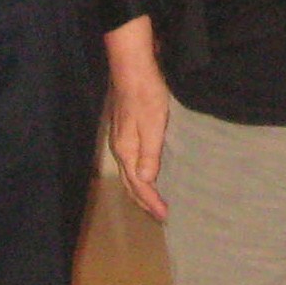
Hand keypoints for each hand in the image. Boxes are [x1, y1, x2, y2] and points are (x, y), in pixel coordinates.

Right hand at [103, 16, 171, 219]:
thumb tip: (146, 181)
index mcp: (126, 150)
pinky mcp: (124, 131)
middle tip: (160, 215)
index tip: (165, 215)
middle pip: (130, 183)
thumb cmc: (145, 94)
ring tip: (153, 201)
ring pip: (129, 173)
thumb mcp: (152, 124)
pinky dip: (139, 175)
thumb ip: (149, 154)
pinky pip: (130, 162)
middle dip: (144, 201)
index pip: (138, 185)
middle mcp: (120, 148)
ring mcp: (120, 140)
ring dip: (140, 190)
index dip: (151, 202)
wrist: (132, 68)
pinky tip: (147, 174)